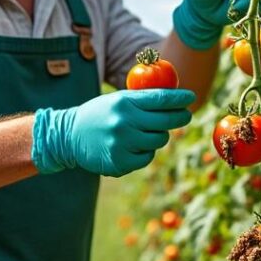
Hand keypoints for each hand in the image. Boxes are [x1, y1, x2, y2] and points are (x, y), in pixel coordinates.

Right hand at [30, 89, 195, 176]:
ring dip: (158, 136)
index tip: (191, 98)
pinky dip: (145, 152)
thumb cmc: (100, 114)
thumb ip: (143, 99)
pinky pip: (147, 157)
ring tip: (145, 132)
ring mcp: (122, 143)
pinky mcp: (120, 162)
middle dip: (180, 117)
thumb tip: (176, 99)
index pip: (161, 99)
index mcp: (124, 102)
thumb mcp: (117, 100)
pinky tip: (133, 146)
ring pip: (159, 140)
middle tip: (185, 115)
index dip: (180, 99)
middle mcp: (124, 122)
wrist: (69, 136)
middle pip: (166, 122)